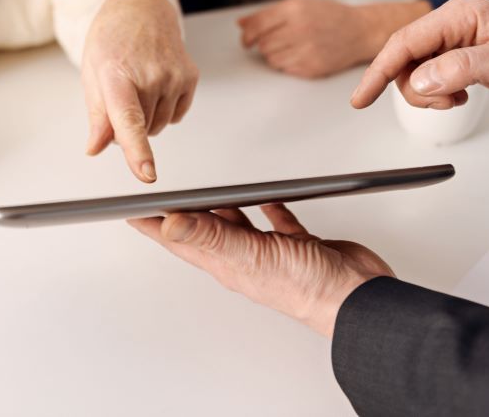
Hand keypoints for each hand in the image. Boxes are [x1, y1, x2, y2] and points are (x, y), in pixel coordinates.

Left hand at [83, 0, 198, 182]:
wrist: (141, 9)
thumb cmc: (112, 40)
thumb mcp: (92, 74)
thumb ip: (97, 116)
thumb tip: (96, 148)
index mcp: (118, 74)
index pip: (129, 120)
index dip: (137, 150)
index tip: (146, 173)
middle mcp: (151, 74)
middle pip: (141, 130)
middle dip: (128, 125)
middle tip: (120, 94)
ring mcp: (175, 75)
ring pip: (158, 127)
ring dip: (146, 118)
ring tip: (138, 86)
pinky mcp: (191, 78)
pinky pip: (175, 117)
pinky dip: (163, 110)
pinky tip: (156, 86)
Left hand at [129, 204, 393, 337]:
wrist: (355, 297)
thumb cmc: (307, 289)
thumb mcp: (251, 256)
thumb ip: (211, 236)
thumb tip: (171, 223)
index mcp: (227, 262)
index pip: (181, 239)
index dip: (154, 224)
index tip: (132, 212)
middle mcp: (244, 257)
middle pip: (206, 229)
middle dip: (184, 213)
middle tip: (165, 198)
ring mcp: (270, 252)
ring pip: (240, 223)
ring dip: (225, 206)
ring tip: (209, 191)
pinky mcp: (297, 244)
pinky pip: (278, 221)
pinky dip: (271, 206)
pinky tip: (269, 198)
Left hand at [238, 0, 430, 78]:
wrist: (359, 31)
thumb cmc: (329, 15)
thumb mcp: (300, 4)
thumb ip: (268, 13)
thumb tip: (240, 24)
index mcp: (295, 9)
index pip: (257, 25)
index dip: (247, 35)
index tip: (246, 40)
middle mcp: (300, 30)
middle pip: (262, 44)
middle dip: (264, 43)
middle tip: (277, 39)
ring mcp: (306, 50)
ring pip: (271, 59)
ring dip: (274, 54)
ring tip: (290, 46)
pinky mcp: (312, 67)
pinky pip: (285, 69)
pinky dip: (286, 63)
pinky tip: (299, 54)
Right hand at [351, 0, 488, 110]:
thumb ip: (464, 68)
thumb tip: (422, 79)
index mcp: (461, 14)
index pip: (405, 42)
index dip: (379, 71)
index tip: (361, 98)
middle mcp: (454, 24)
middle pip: (404, 59)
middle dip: (413, 88)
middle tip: (446, 102)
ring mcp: (456, 42)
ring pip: (414, 72)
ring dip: (427, 94)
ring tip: (457, 100)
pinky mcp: (461, 58)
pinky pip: (430, 78)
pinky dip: (437, 94)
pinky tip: (460, 97)